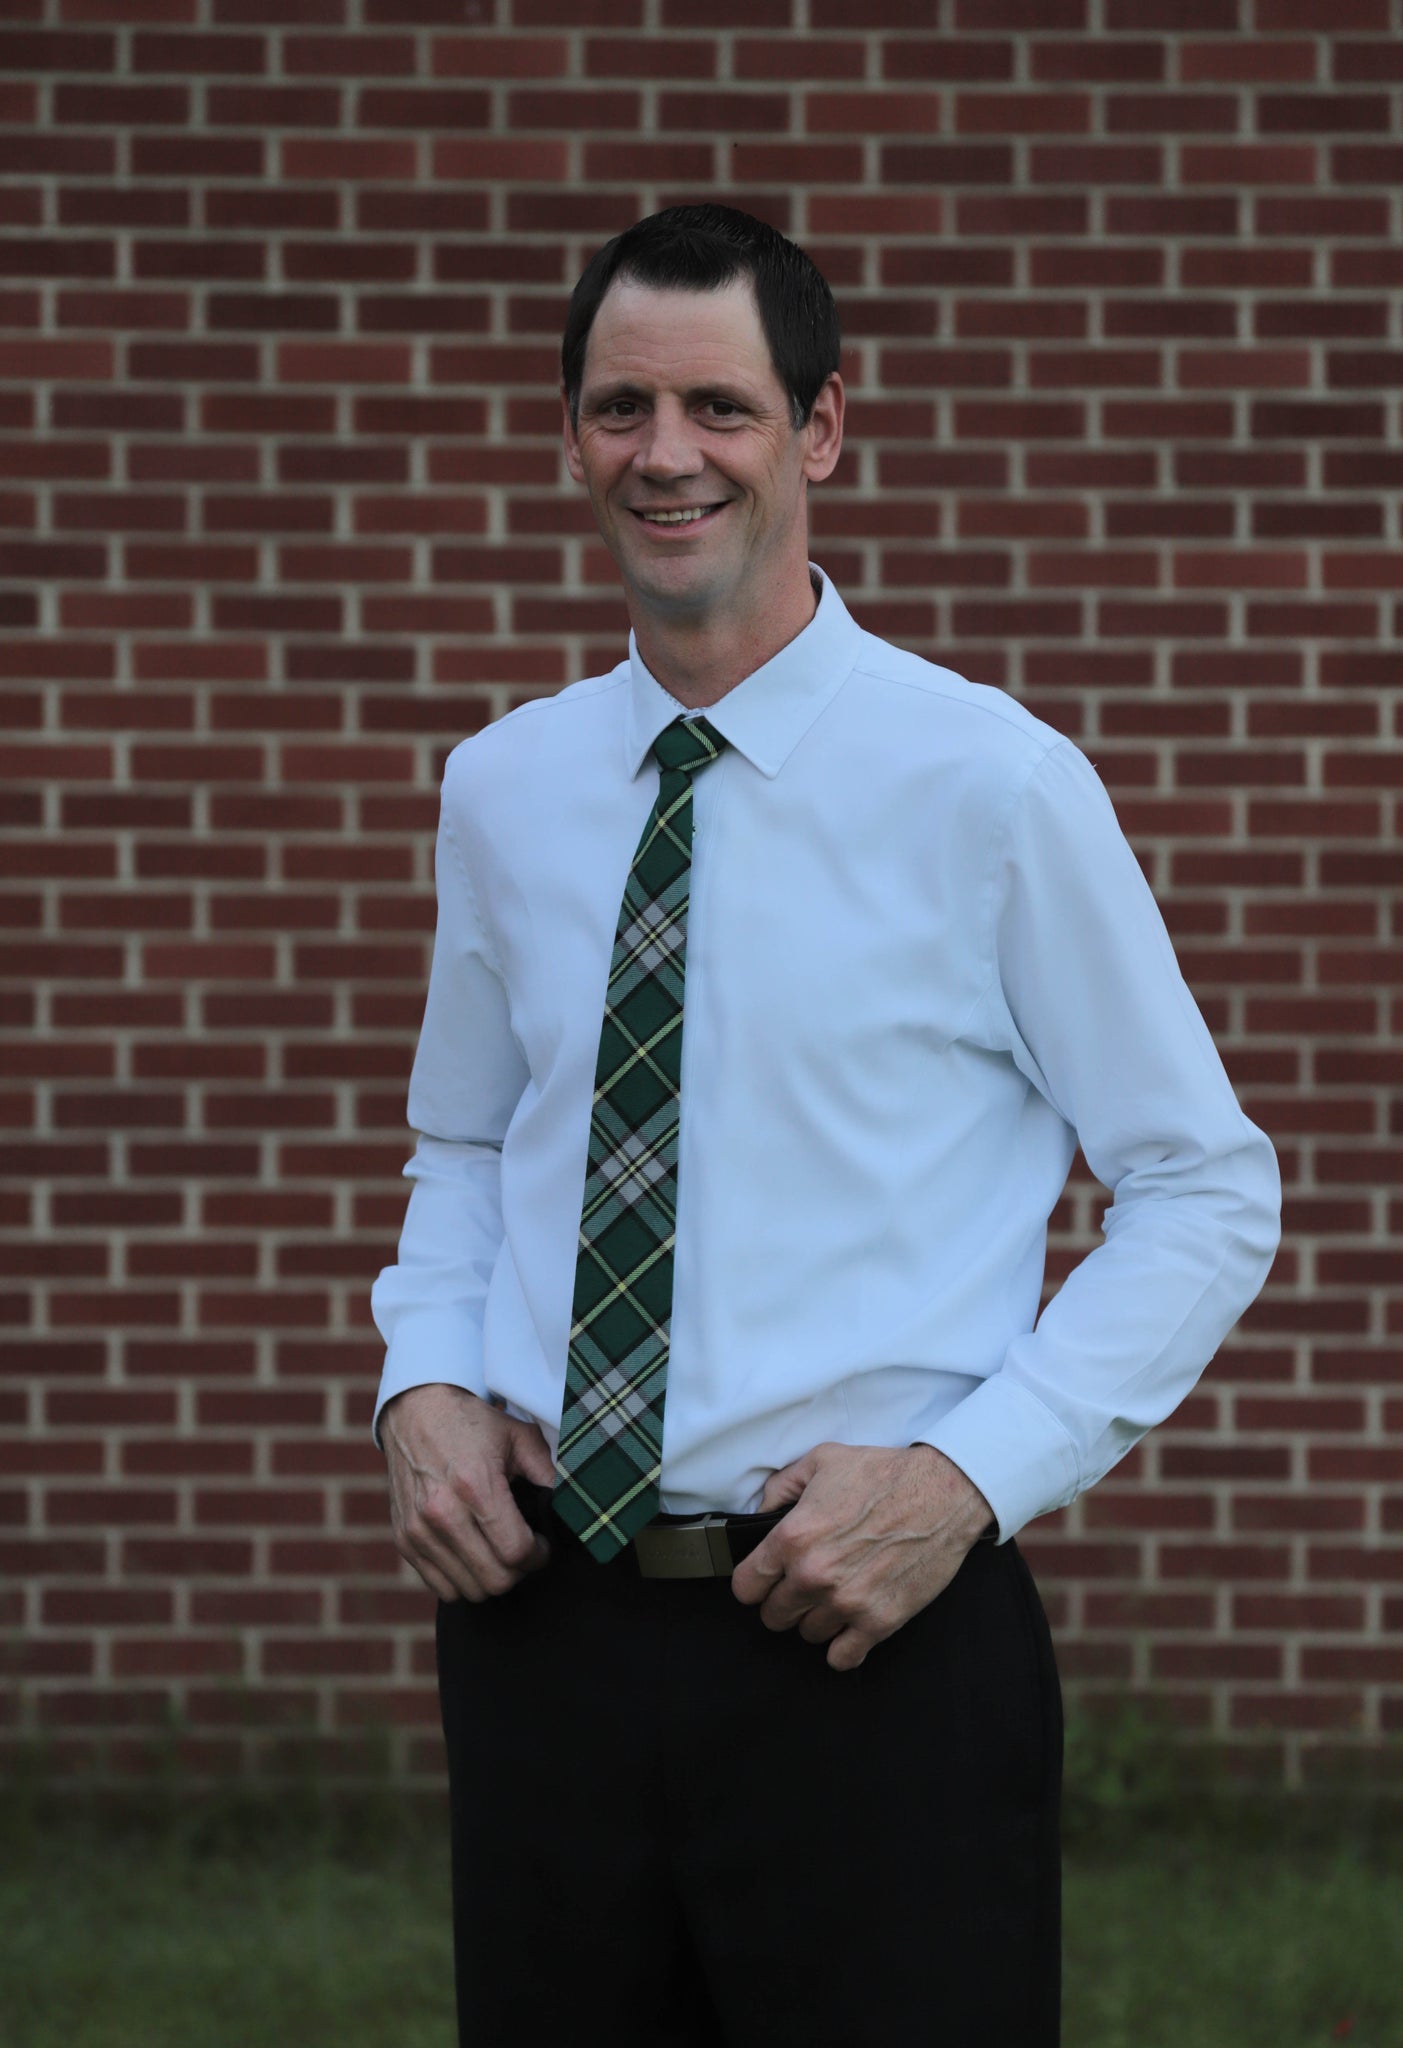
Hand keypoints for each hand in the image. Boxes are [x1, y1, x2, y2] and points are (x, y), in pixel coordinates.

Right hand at [380, 1384, 556, 1603]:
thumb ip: (548, 1472)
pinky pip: (441, 1587)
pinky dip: (463, 1580)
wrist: (414, 1411)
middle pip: (494, 1579)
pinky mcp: (404, 1539)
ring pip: (469, 1590)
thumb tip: (571, 1505)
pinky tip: (472, 1554)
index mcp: (475, 1485)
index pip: (515, 1551)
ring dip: (491, 1577)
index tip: (542, 1545)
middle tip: (523, 1549)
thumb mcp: (518, 1436)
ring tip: (497, 1551)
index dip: (539, 1555)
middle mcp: (442, 1512)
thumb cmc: (469, 1423)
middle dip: (518, 1570)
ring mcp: (419, 1530)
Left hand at [730, 1442, 993, 1671]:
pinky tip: (849, 1628)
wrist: (943, 1492)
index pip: (745, 1587)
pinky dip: (842, 1648)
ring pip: (807, 1636)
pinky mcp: (879, 1621)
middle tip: (803, 1587)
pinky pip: (843, 1658)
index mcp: (793, 1538)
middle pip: (774, 1617)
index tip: (765, 1581)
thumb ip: (780, 1488)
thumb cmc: (883, 1474)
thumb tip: (759, 1513)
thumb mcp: (821, 1461)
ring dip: (816, 1620)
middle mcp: (813, 1575)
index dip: (753, 1584)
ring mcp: (847, 1603)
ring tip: (832, 1598)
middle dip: (784, 1602)